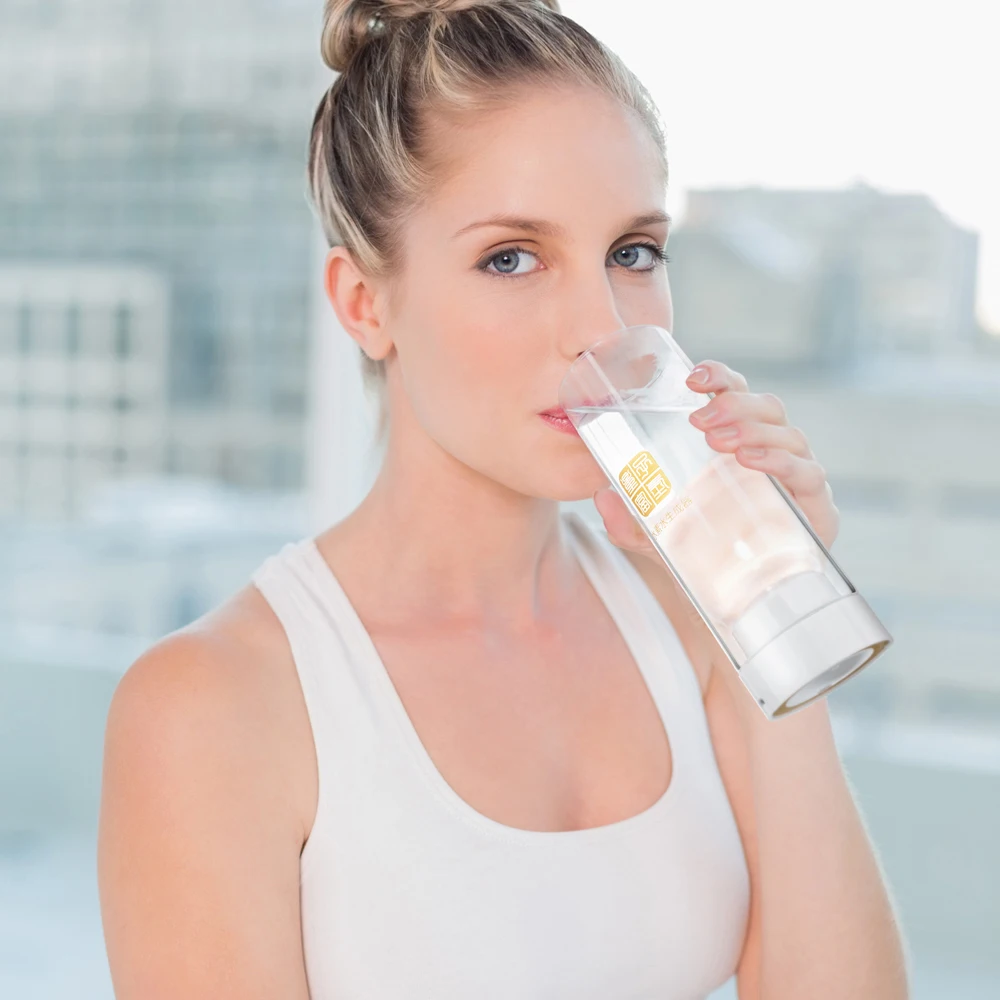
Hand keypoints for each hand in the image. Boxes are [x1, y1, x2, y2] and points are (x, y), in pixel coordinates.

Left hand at [594, 359, 839, 553]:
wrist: (731, 604)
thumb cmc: (699, 552)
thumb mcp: (653, 535)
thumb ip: (627, 518)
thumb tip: (601, 496)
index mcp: (737, 442)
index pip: (735, 394)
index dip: (719, 377)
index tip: (692, 378)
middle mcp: (772, 452)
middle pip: (766, 407)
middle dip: (734, 404)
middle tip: (700, 419)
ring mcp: (796, 478)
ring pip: (789, 434)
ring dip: (754, 431)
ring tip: (721, 443)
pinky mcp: (816, 510)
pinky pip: (809, 474)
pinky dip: (782, 463)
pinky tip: (752, 463)